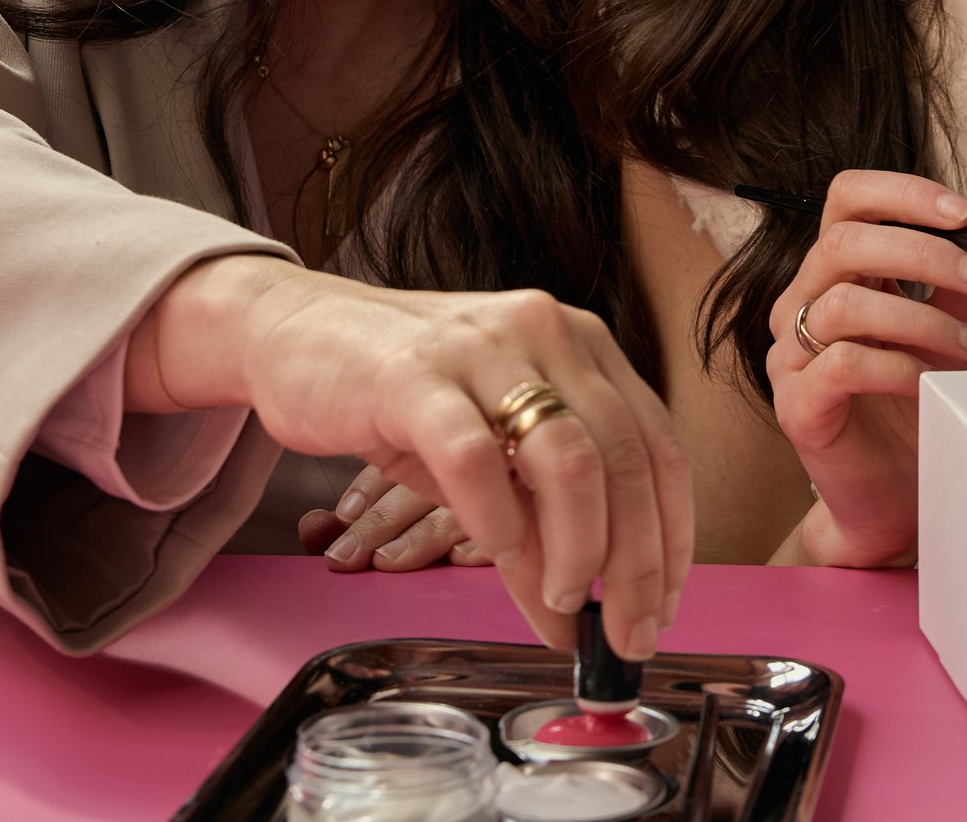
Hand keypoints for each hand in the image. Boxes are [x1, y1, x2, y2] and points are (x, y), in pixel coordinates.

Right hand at [131, 256, 691, 658]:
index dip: (671, 536)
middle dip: (634, 563)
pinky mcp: (414, 375)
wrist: (295, 332)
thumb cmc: (402, 396)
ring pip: (568, 458)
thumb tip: (578, 614)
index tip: (662, 605)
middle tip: (622, 633)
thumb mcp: (490, 453)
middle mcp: (547, 333)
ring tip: (561, 600)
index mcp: (582, 345)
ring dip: (576, 548)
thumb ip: (539, 517)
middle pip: (625, 460)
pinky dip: (496, 519)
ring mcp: (483, 348)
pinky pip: (474, 457)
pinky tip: (498, 556)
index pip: (658, 447)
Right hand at [766, 171, 966, 567]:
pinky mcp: (795, 403)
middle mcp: (801, 303)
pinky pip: (843, 363)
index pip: (846, 199)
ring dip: (924, 318)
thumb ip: (958, 283)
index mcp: (835, 273)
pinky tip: (928, 381)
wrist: (899, 492)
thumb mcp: (949, 328)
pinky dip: (898, 364)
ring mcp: (790, 353)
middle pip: (843, 242)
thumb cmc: (917, 404)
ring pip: (845, 303)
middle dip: (924, 251)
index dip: (902, 194)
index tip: (965, 213)